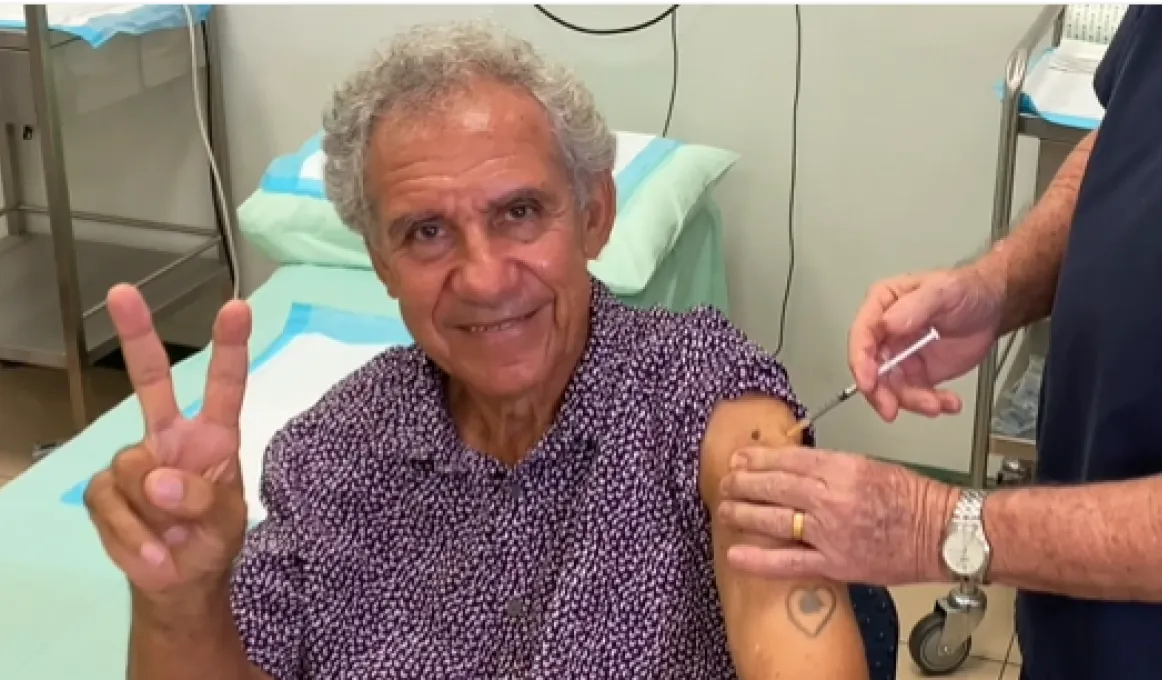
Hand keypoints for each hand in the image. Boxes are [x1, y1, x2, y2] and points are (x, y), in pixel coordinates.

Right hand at [84, 284, 251, 599]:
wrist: (180, 582)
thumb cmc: (211, 538)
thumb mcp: (226, 521)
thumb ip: (202, 498)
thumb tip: (157, 478)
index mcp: (214, 435)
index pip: (225, 386)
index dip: (229, 347)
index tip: (236, 309)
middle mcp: (171, 435)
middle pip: (151, 378)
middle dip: (136, 333)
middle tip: (122, 292)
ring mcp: (135, 460)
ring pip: (134, 467)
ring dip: (155, 511)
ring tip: (174, 535)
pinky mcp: (105, 490)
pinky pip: (111, 503)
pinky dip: (132, 535)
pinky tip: (152, 551)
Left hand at [717, 445, 955, 585]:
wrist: (941, 533)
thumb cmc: (912, 498)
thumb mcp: (869, 466)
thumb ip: (831, 467)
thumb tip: (793, 468)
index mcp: (842, 468)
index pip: (788, 459)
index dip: (759, 458)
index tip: (740, 458)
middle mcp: (831, 497)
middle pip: (775, 486)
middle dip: (743, 483)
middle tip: (725, 483)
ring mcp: (830, 532)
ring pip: (774, 519)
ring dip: (743, 514)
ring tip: (724, 510)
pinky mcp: (835, 563)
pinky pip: (789, 562)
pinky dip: (759, 560)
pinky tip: (735, 555)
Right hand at [849, 266, 1003, 421]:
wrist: (992, 309)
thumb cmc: (965, 290)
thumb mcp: (942, 291)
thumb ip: (914, 306)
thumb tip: (888, 323)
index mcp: (882, 306)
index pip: (862, 336)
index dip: (860, 361)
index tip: (868, 382)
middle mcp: (885, 334)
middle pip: (870, 369)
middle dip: (880, 393)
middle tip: (891, 408)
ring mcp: (900, 356)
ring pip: (892, 389)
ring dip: (912, 401)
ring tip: (937, 403)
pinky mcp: (917, 374)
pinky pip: (915, 396)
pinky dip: (931, 404)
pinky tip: (949, 402)